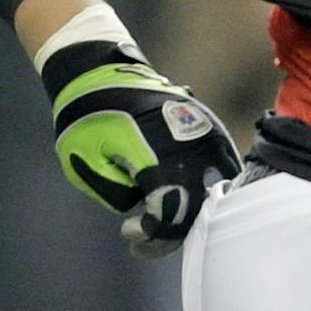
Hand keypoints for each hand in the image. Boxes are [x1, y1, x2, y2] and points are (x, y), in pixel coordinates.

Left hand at [51, 60, 242, 255]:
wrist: (99, 73)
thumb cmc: (87, 118)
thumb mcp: (86, 163)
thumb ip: (116, 195)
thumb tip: (143, 205)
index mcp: (157, 157)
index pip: (170, 217)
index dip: (152, 236)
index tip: (129, 233)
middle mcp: (189, 147)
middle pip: (196, 211)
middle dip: (171, 231)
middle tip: (146, 236)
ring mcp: (205, 134)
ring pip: (216, 190)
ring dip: (194, 209)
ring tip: (165, 211)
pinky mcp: (210, 127)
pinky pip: (225, 167)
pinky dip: (210, 185)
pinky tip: (188, 193)